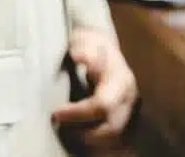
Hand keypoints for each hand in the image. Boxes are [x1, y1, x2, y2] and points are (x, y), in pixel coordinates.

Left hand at [53, 29, 138, 148]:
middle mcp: (128, 98)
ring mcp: (129, 110)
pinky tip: (79, 136)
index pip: (101, 105)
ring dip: (90, 139)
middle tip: (60, 126)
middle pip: (111, 129)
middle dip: (83, 133)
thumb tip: (78, 55)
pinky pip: (114, 142)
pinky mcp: (125, 119)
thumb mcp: (87, 40)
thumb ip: (84, 48)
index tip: (55, 113)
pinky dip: (97, 144)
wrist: (105, 49)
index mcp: (121, 80)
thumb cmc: (91, 45)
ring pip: (114, 138)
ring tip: (68, 131)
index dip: (77, 113)